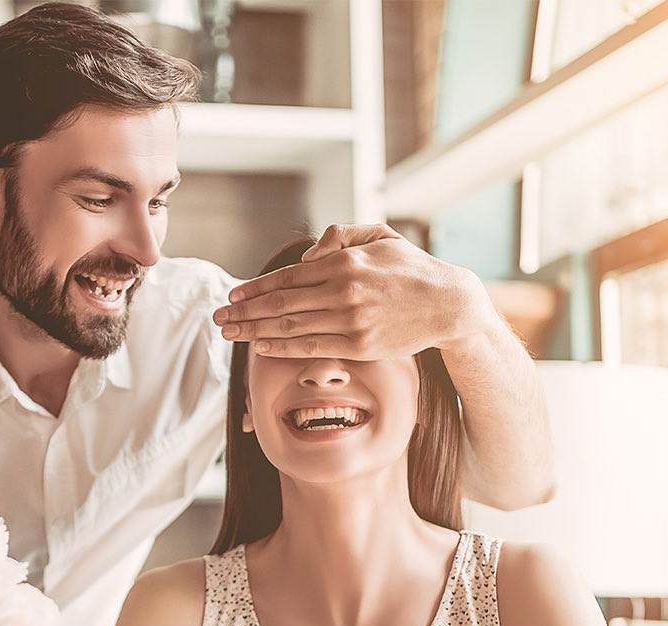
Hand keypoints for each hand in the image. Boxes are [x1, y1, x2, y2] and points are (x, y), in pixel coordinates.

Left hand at [213, 223, 497, 360]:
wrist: (448, 304)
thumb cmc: (410, 269)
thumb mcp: (379, 237)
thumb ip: (340, 236)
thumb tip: (307, 256)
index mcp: (344, 261)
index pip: (288, 277)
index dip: (256, 288)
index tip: (233, 295)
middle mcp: (344, 290)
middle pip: (281, 304)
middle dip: (244, 312)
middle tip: (218, 317)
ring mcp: (351, 320)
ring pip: (290, 328)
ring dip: (254, 331)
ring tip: (230, 333)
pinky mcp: (360, 345)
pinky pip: (311, 347)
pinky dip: (282, 348)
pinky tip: (261, 348)